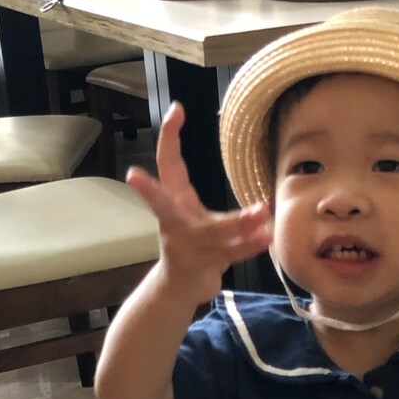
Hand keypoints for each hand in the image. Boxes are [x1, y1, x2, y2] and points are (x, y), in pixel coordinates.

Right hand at [126, 101, 272, 305]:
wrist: (180, 288)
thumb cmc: (193, 245)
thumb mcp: (198, 217)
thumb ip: (222, 206)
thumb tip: (252, 192)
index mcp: (174, 203)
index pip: (168, 164)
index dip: (170, 137)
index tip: (176, 109)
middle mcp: (174, 223)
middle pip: (162, 204)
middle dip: (148, 192)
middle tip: (133, 177)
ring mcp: (186, 246)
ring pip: (212, 232)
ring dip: (238, 222)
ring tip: (261, 211)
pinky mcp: (202, 265)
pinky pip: (230, 253)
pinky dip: (249, 246)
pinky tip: (265, 237)